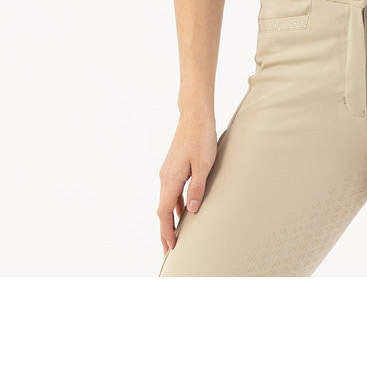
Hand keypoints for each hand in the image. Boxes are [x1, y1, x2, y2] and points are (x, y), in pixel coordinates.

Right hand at [158, 111, 217, 256]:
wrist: (194, 115)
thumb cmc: (201, 137)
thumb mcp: (204, 163)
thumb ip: (198, 187)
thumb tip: (191, 211)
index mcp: (171, 178)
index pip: (165, 212)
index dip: (167, 230)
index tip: (171, 247)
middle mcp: (165, 177)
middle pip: (162, 210)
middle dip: (165, 230)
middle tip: (169, 249)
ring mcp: (168, 171)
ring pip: (166, 201)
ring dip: (169, 219)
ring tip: (175, 235)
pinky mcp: (173, 167)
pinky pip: (171, 192)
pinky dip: (174, 206)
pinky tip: (182, 211)